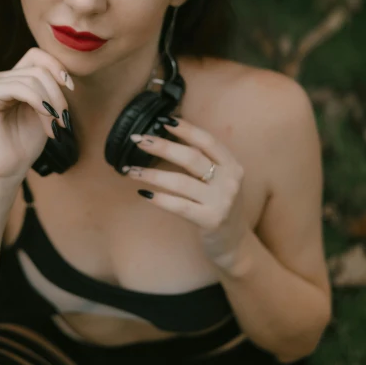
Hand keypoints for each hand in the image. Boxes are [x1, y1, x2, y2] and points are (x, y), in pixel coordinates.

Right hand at [0, 48, 74, 180]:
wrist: (5, 171)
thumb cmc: (24, 145)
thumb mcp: (45, 111)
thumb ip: (50, 90)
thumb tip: (64, 74)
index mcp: (12, 79)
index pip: (36, 56)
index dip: (57, 67)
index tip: (71, 89)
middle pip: (38, 67)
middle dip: (58, 92)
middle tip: (64, 118)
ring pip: (32, 78)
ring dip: (51, 102)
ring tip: (55, 125)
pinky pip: (18, 87)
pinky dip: (39, 102)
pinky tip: (47, 120)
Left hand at [124, 117, 249, 268]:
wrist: (235, 244)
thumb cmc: (220, 206)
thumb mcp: (220, 180)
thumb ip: (203, 161)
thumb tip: (168, 137)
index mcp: (232, 165)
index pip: (207, 140)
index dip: (184, 129)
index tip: (161, 120)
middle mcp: (230, 180)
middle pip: (191, 157)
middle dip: (161, 146)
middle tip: (138, 140)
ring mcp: (222, 201)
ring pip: (181, 181)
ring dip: (152, 174)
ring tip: (130, 170)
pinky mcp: (211, 220)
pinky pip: (179, 205)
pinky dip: (160, 198)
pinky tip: (143, 194)